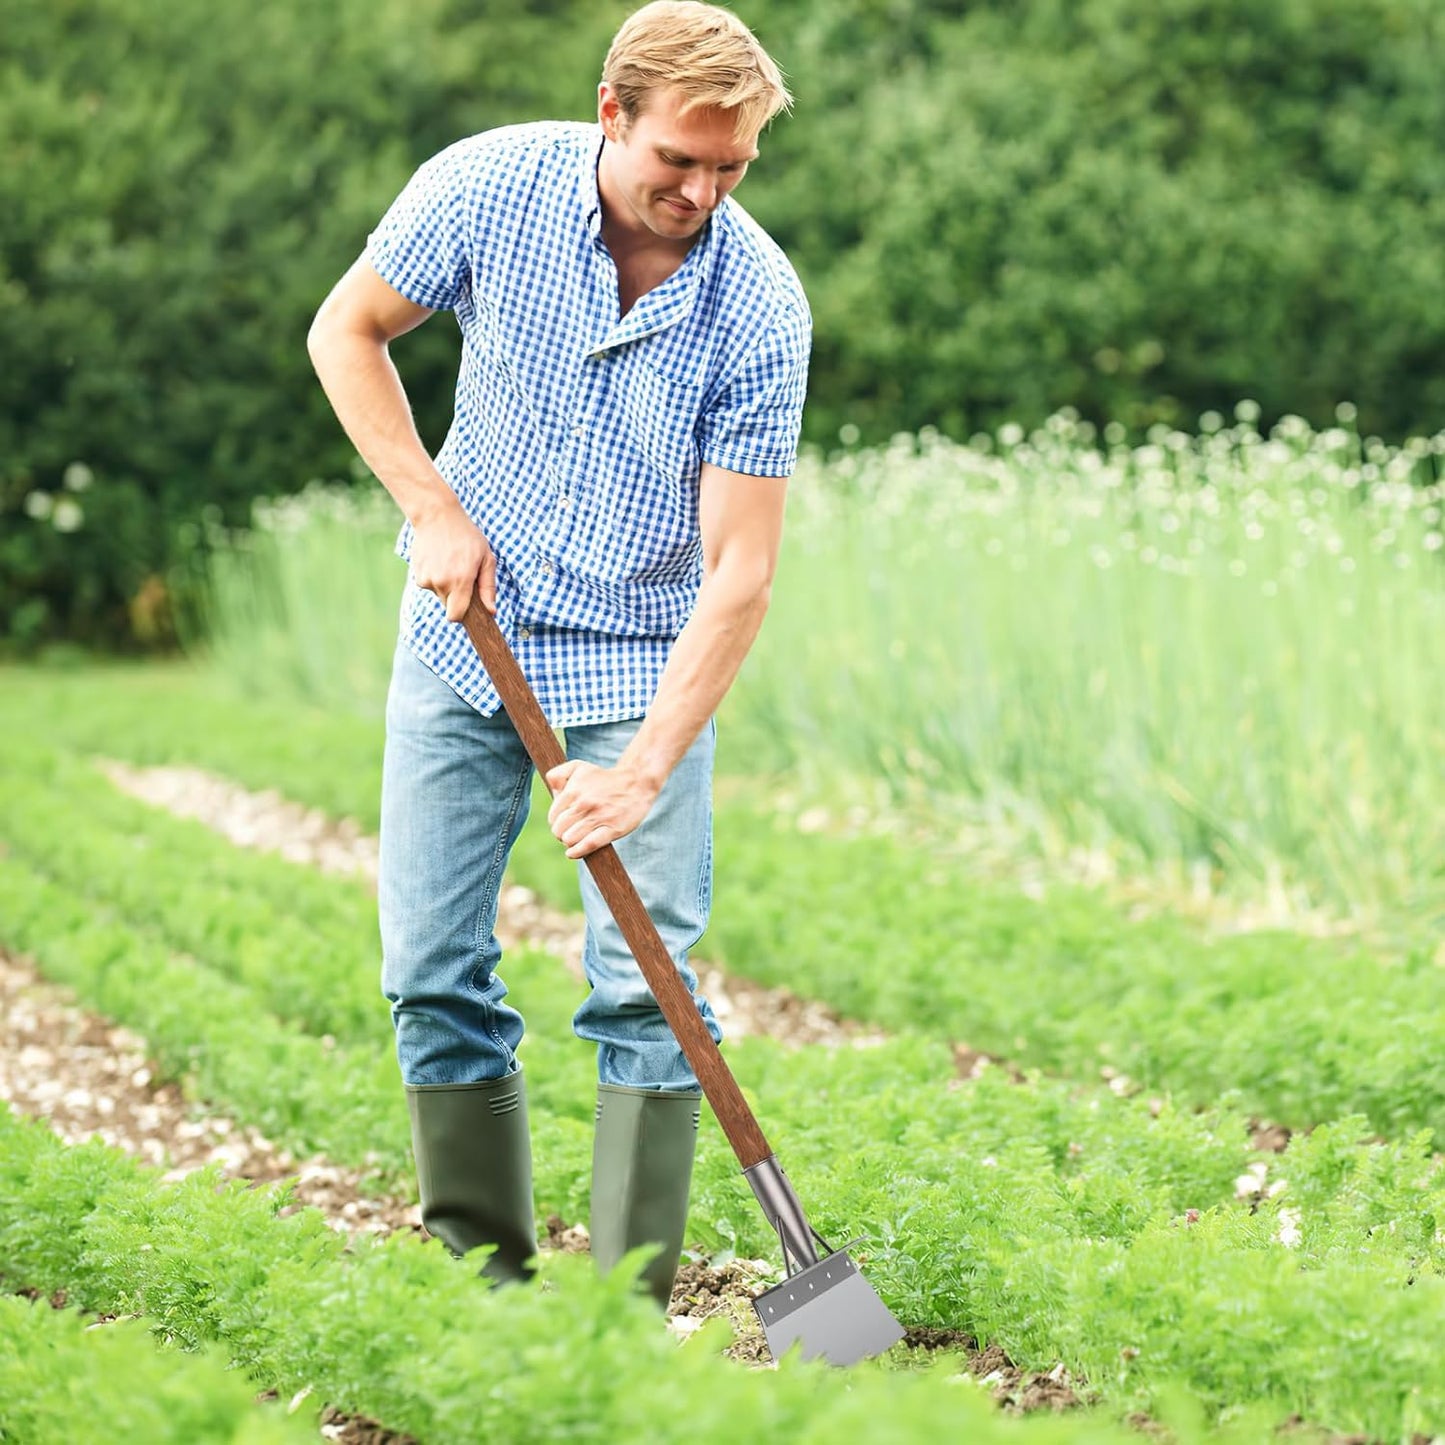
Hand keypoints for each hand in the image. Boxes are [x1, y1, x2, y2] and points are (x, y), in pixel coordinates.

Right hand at [410, 496, 496, 619]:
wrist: (437, 516)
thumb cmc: (467, 536)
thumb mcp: (486, 559)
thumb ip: (488, 587)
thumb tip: (491, 611)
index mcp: (460, 581)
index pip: (455, 616)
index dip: (462, 615)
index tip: (467, 608)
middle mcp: (441, 582)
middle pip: (448, 606)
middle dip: (456, 597)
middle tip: (462, 574)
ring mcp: (426, 578)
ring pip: (438, 593)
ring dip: (445, 585)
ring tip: (449, 562)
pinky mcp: (416, 572)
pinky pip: (428, 583)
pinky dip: (434, 577)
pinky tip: (439, 560)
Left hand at [545, 759, 656, 858]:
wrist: (637, 781)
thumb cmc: (604, 778)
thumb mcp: (578, 767)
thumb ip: (557, 775)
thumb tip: (552, 795)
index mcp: (573, 790)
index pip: (553, 817)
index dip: (557, 822)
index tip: (565, 822)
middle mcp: (584, 803)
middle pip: (558, 830)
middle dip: (562, 833)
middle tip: (571, 831)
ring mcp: (598, 817)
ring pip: (570, 839)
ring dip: (571, 842)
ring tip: (577, 837)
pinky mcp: (612, 829)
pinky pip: (588, 845)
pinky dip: (577, 852)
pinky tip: (573, 852)